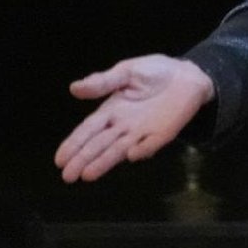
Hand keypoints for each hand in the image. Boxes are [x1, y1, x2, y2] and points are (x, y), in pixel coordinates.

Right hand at [55, 55, 214, 182]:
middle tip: (68, 176)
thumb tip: (74, 87)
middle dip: (83, 159)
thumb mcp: (127, 71)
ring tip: (87, 175)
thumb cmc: (155, 73)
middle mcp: (123, 125)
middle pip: (99, 144)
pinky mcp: (162, 134)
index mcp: (111, 110)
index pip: (88, 130)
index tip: (59, 159)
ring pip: (119, 150)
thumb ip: (103, 82)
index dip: (74, 144)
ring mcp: (142, 132)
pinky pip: (150, 144)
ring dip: (104, 162)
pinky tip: (130, 154)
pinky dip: (141, 150)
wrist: (188, 74)